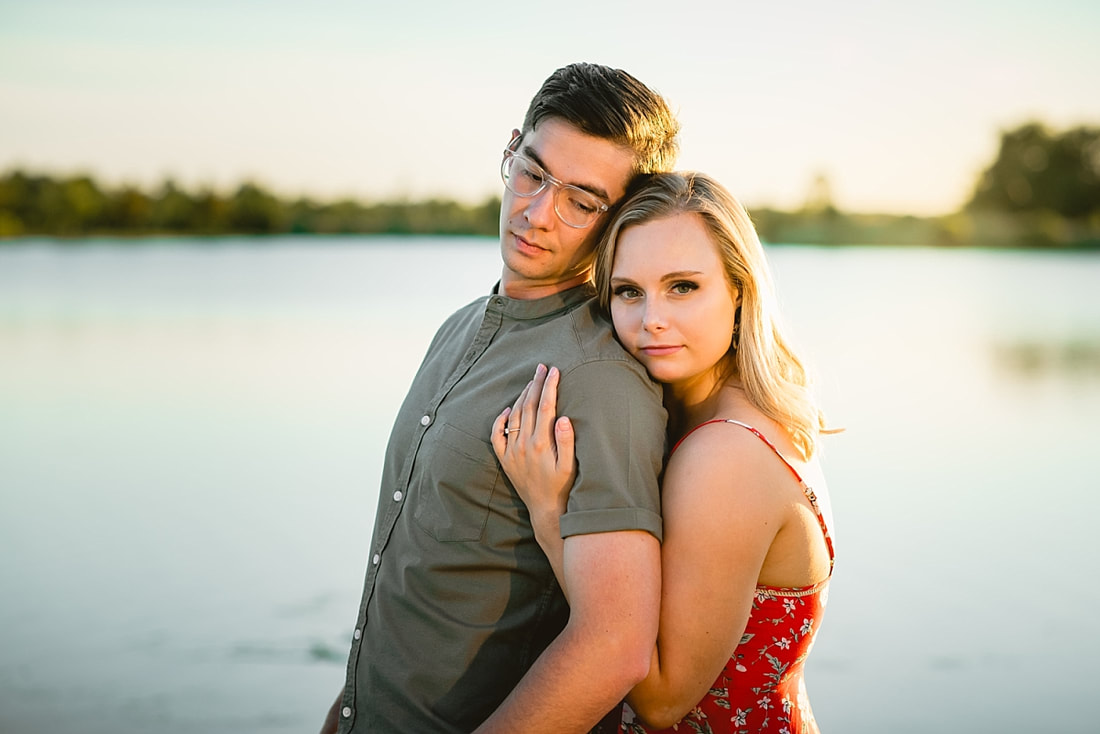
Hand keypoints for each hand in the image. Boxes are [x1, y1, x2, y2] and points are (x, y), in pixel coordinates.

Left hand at [491, 364, 576, 526]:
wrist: (545, 510)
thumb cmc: (562, 488)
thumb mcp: (570, 467)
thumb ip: (567, 442)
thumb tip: (564, 418)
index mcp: (541, 444)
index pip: (545, 407)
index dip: (550, 386)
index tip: (554, 370)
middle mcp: (523, 445)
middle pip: (528, 406)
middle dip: (536, 384)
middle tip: (542, 367)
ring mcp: (511, 452)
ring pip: (514, 416)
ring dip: (522, 396)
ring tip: (531, 381)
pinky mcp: (505, 459)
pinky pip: (496, 435)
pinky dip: (501, 420)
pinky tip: (507, 409)